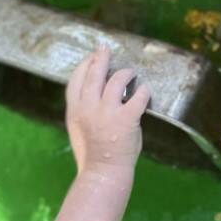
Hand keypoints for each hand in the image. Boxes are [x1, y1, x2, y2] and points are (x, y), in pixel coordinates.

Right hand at [64, 46, 149, 182]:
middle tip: (106, 48)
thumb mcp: (78, 129)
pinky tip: (145, 90)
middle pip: (94, 74)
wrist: (103, 172)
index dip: (84, 65)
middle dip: (101, 58)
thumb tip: (96, 92)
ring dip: (126, 73)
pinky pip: (139, 95)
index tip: (91, 57)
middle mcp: (88, 107)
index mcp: (74, 111)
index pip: (76, 80)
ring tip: (132, 73)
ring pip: (118, 80)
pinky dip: (144, 90)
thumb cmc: (93, 153)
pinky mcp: (126, 118)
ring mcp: (107, 112)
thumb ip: (84, 110)